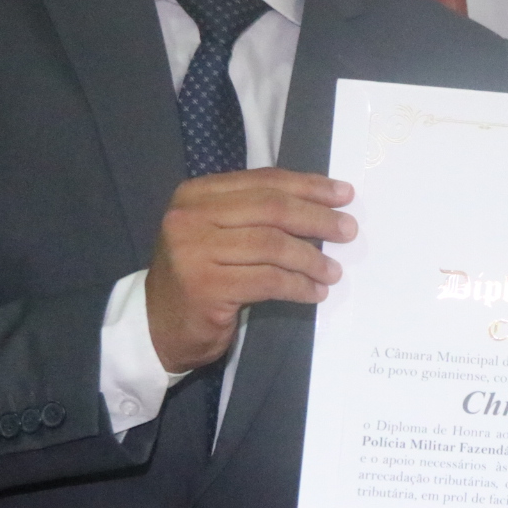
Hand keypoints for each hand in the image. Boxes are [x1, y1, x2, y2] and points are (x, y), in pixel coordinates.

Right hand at [145, 168, 353, 371]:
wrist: (158, 326)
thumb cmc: (200, 274)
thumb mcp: (220, 232)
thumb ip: (257, 213)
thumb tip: (324, 204)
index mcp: (196, 194)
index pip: (264, 182)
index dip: (308, 186)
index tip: (344, 194)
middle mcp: (190, 217)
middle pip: (271, 209)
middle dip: (317, 218)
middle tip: (348, 230)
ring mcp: (194, 252)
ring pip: (273, 246)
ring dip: (312, 258)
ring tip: (333, 270)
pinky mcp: (206, 287)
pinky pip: (268, 280)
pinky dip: (299, 285)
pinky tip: (315, 292)